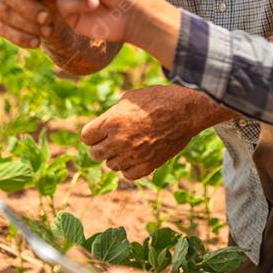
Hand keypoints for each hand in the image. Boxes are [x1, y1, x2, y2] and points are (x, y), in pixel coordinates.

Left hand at [81, 86, 207, 179]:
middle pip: (95, 154)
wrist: (186, 111)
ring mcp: (132, 155)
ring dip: (116, 157)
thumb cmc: (158, 99)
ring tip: (128, 146)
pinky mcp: (147, 166)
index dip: (93, 134)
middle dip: (101, 147)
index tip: (100, 131)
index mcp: (111, 121)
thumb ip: (113, 113)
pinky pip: (127, 174)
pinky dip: (129, 167)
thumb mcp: (130, 98)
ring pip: (111, 165)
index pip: (86, 137)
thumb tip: (104, 123)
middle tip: (111, 140)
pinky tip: (136, 156)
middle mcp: (118, 140)